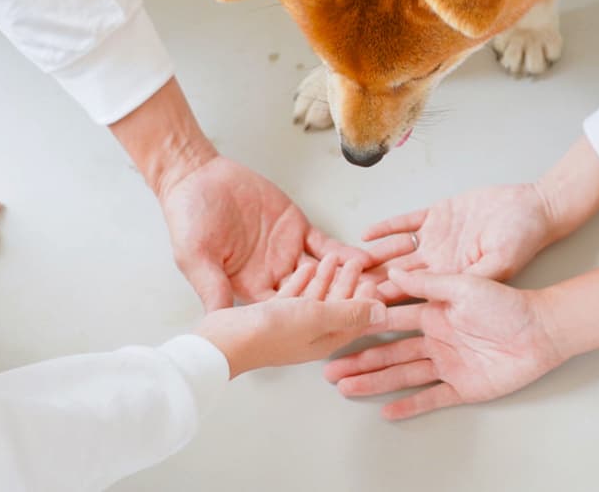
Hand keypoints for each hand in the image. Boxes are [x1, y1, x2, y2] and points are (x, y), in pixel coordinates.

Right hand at [158, 155, 377, 310]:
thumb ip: (213, 286)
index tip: (338, 325)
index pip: (285, 313)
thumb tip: (220, 321)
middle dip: (341, 303)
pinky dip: (344, 254)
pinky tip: (364, 260)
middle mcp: (273, 277)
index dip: (310, 320)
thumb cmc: (189, 219)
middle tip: (371, 306)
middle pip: (312, 298)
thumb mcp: (196, 258)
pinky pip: (325, 246)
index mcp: (250, 292)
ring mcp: (287, 254)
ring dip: (349, 281)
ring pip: (325, 274)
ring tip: (377, 286)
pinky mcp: (296, 230)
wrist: (196, 177)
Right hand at [197, 254, 387, 376]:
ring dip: (328, 276)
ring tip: (339, 259)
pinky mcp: (266, 301)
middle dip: (348, 283)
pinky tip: (311, 263)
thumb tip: (383, 313)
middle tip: (361, 265)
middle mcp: (304, 329)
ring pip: (314, 294)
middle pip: (334, 305)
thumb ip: (348, 311)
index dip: (366, 300)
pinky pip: (292, 288)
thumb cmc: (264, 332)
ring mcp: (284, 316)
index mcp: (319, 338)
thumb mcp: (313, 317)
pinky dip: (305, 275)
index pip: (351, 318)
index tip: (377, 279)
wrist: (215, 339)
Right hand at [323, 268, 566, 419]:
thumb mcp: (465, 285)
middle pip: (390, 351)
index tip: (339, 326)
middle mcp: (436, 339)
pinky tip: (386, 411)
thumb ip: (429, 283)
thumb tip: (393, 273)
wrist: (542, 330)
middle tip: (329, 368)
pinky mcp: (463, 387)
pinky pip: (431, 398)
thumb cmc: (507, 303)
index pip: (392, 318)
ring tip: (346, 388)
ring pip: (403, 375)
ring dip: (374, 382)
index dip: (366, 324)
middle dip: (359, 360)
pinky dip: (409, 405)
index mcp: (435, 312)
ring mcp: (448, 364)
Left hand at [363, 184, 557, 300]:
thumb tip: (431, 290)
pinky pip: (406, 222)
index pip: (412, 295)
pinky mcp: (438, 215)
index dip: (387, 302)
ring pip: (396, 250)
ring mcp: (436, 239)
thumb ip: (466, 277)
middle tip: (341, 293)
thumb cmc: (522, 240)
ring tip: (345, 263)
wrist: (534, 208)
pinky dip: (387, 226)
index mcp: (451, 278)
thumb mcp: (498, 265)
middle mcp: (439, 262)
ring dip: (374, 256)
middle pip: (397, 276)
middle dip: (371, 283)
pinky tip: (366, 232)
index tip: (360, 309)